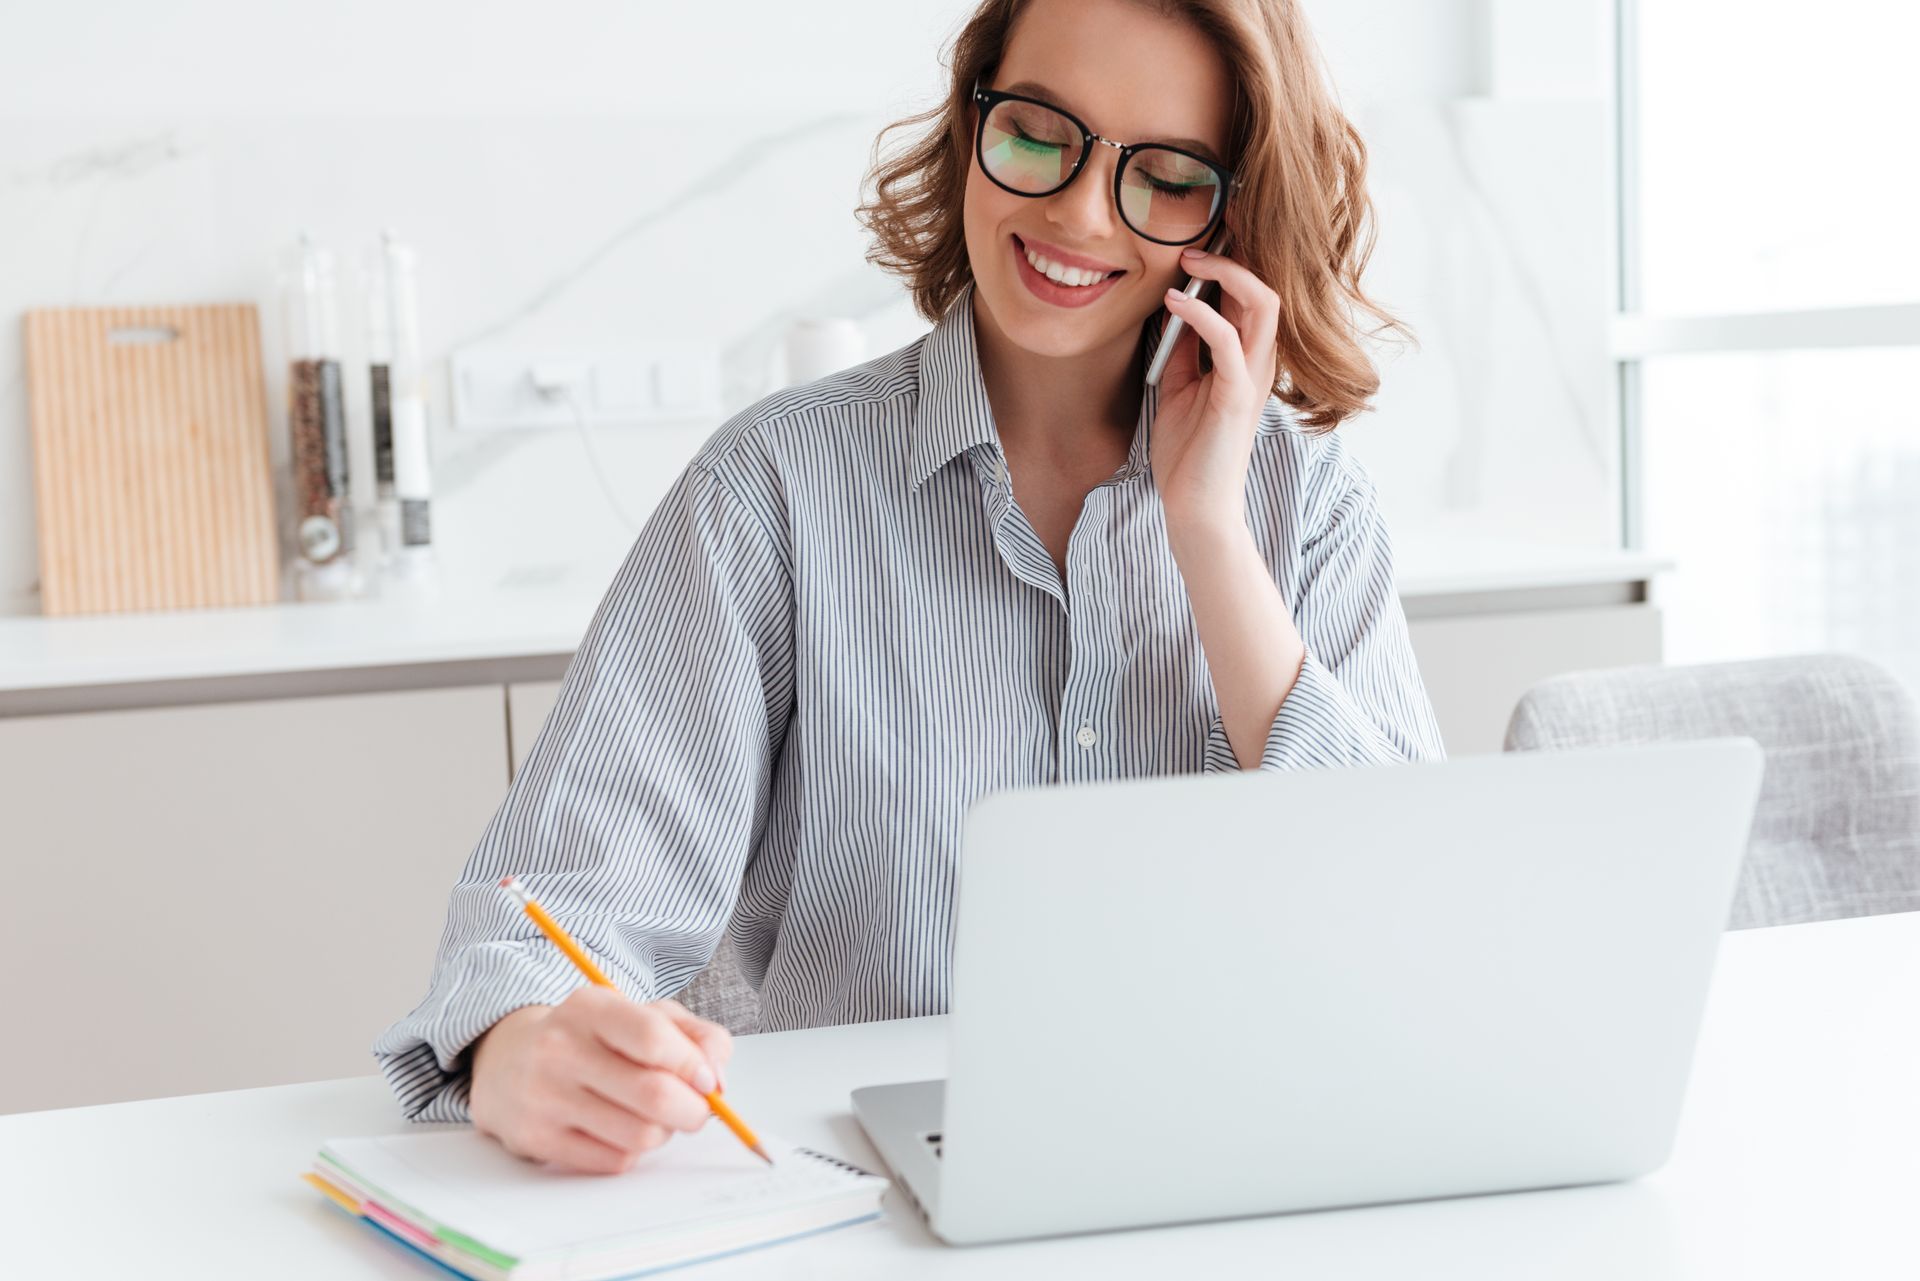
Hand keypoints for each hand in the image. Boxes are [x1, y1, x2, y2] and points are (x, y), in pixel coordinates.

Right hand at [468, 987, 732, 1174]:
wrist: (506, 1061)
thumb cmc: (589, 1037)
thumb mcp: (640, 1015)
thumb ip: (694, 1036)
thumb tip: (719, 1081)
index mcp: (590, 1008)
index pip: (654, 1039)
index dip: (694, 1066)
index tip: (709, 1080)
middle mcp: (561, 1050)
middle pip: (654, 1095)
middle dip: (693, 1110)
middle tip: (697, 1109)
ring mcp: (545, 1097)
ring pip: (640, 1135)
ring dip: (664, 1132)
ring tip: (655, 1117)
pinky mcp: (537, 1139)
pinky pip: (615, 1161)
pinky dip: (634, 1151)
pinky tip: (622, 1130)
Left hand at [1149, 244, 1281, 536]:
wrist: (1194, 505)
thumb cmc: (1189, 451)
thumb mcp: (1179, 386)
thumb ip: (1182, 348)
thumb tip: (1172, 306)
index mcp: (1248, 357)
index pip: (1253, 293)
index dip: (1234, 257)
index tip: (1198, 233)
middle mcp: (1259, 361)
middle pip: (1266, 287)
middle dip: (1237, 251)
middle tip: (1193, 237)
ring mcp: (1252, 377)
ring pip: (1262, 304)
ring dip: (1226, 273)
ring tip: (1187, 258)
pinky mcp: (1237, 396)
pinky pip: (1229, 341)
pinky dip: (1202, 314)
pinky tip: (1174, 300)